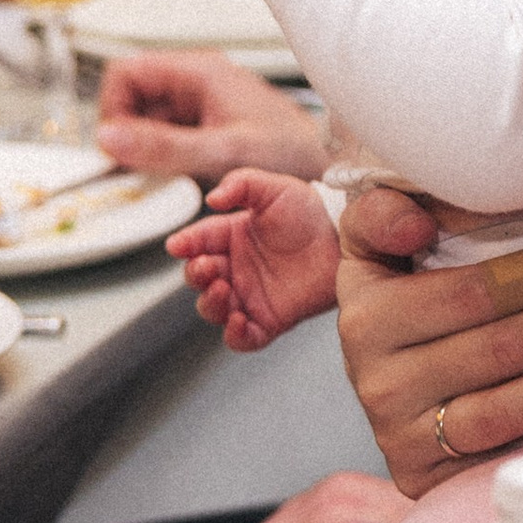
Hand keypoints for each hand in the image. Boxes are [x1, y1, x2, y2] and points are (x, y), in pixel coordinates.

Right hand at [93, 50, 325, 183]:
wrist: (324, 171)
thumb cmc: (291, 153)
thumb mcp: (223, 151)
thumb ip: (165, 146)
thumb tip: (111, 137)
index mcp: (199, 71)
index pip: (126, 72)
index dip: (112, 107)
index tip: (115, 145)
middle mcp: (195, 83)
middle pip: (131, 96)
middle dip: (124, 131)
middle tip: (130, 166)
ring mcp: (199, 106)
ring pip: (144, 119)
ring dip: (139, 147)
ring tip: (152, 174)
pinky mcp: (203, 129)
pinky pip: (163, 137)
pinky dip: (157, 157)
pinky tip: (169, 177)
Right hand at [168, 167, 341, 349]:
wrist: (345, 238)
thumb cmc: (310, 213)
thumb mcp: (274, 188)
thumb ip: (241, 184)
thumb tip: (212, 198)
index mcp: (230, 237)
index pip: (198, 241)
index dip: (185, 244)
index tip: (176, 245)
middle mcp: (235, 268)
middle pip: (200, 278)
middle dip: (196, 274)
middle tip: (207, 266)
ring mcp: (250, 296)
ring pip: (214, 309)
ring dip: (210, 302)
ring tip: (222, 288)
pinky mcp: (270, 320)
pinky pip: (243, 338)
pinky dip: (234, 335)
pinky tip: (238, 321)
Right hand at [336, 191, 522, 496]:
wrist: (384, 383)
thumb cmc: (403, 297)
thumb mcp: (380, 248)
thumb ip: (386, 213)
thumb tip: (418, 223)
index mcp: (367, 316)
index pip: (469, 293)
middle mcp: (377, 383)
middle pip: (501, 347)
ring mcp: (403, 438)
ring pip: (507, 407)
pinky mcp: (427, 479)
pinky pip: (507, 454)